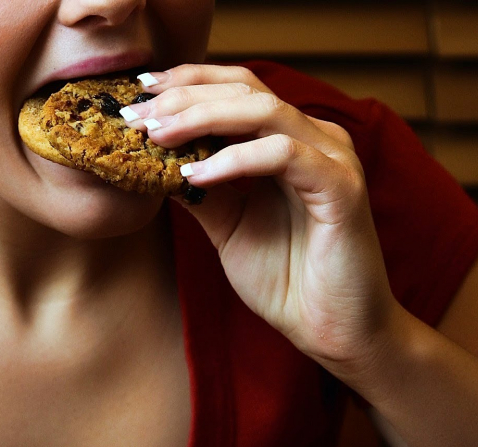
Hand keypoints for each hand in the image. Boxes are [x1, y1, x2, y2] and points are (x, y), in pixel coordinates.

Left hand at [125, 65, 399, 381]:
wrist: (330, 331)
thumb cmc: (285, 279)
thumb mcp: (226, 226)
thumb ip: (199, 188)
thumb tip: (150, 158)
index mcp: (289, 140)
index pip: (236, 89)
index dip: (186, 84)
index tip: (137, 94)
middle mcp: (313, 138)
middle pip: (245, 89)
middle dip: (183, 97)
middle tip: (136, 114)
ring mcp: (332, 158)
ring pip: (264, 111)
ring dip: (203, 118)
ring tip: (158, 136)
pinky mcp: (341, 187)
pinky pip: (283, 155)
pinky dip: (235, 160)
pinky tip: (195, 174)